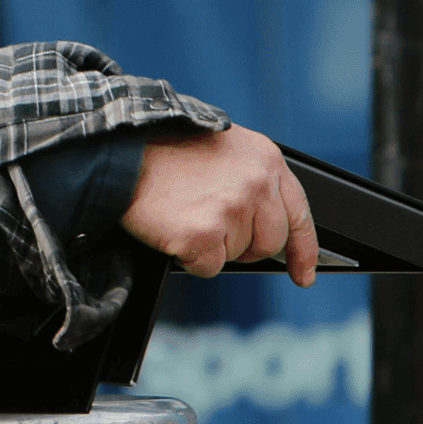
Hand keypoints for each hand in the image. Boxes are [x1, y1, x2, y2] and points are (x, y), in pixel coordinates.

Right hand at [119, 125, 316, 285]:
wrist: (119, 150)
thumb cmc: (161, 149)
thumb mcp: (221, 149)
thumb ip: (250, 179)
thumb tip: (261, 220)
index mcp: (264, 160)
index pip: (299, 213)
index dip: (303, 250)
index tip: (302, 274)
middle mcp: (256, 185)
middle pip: (268, 242)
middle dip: (242, 245)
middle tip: (209, 228)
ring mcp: (231, 210)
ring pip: (235, 255)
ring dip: (210, 246)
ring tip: (183, 213)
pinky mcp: (203, 235)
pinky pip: (207, 267)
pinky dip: (188, 256)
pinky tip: (173, 227)